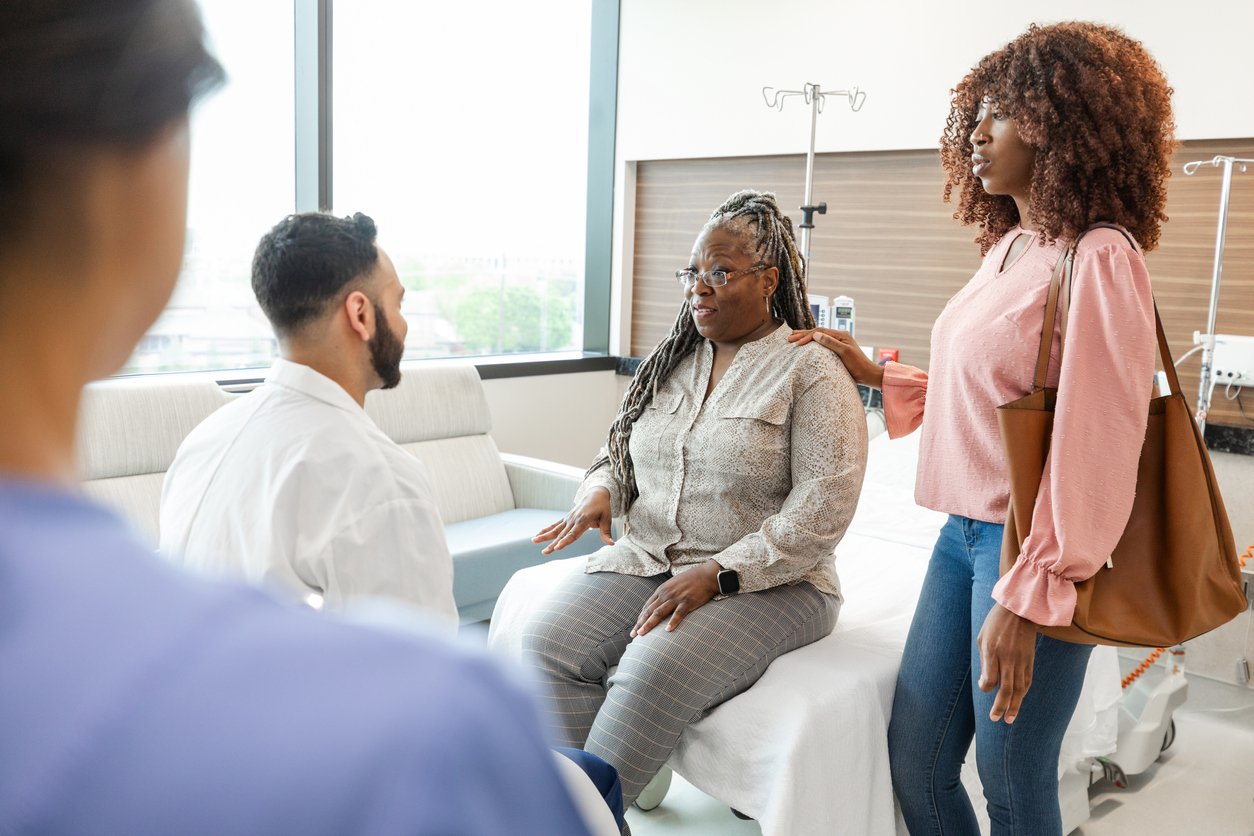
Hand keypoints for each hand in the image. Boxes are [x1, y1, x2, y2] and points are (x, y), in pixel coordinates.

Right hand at [532, 487, 614, 554]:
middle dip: (552, 543)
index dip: (565, 541)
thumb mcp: (607, 518)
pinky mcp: (566, 518)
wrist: (596, 494)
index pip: (573, 533)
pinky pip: (555, 525)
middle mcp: (574, 519)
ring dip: (544, 536)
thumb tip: (611, 544)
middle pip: (562, 534)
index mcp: (584, 520)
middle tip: (545, 552)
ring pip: (555, 529)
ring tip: (533, 541)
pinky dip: (546, 529)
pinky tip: (537, 535)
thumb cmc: (603, 507)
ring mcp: (568, 519)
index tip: (557, 548)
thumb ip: (606, 532)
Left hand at [632, 560, 721, 636]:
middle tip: (634, 634)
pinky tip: (667, 630)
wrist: (706, 575)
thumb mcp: (673, 585)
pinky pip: (678, 614)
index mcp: (662, 590)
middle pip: (650, 611)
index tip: (636, 627)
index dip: (641, 617)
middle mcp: (666, 594)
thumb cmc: (690, 581)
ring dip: (649, 624)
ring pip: (659, 613)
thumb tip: (658, 605)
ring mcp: (676, 598)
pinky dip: (672, 622)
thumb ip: (665, 595)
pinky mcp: (687, 602)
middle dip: (640, 623)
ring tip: (642, 633)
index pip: (647, 606)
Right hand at [788, 328, 884, 387]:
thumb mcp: (844, 353)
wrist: (868, 374)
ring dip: (806, 337)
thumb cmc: (858, 365)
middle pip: (818, 332)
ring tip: (794, 337)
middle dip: (803, 334)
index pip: (820, 332)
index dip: (807, 336)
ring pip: (819, 337)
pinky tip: (807, 344)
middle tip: (790, 337)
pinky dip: (812, 343)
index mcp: (841, 335)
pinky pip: (822, 343)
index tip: (796, 342)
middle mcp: (839, 337)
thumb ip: (830, 343)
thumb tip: (816, 334)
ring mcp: (838, 343)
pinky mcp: (837, 350)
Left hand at [976, 603, 1037, 723]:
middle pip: (1006, 689)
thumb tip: (985, 684)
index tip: (984, 686)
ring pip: (1019, 689)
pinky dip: (1023, 693)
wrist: (1020, 612)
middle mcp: (1008, 658)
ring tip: (1009, 719)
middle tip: (995, 719)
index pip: (990, 679)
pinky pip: (1027, 681)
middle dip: (1000, 707)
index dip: (986, 687)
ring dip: (1014, 706)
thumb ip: (984, 661)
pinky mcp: (1030, 661)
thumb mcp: (983, 638)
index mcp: (993, 651)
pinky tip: (1018, 702)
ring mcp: (1021, 661)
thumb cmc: (996, 624)